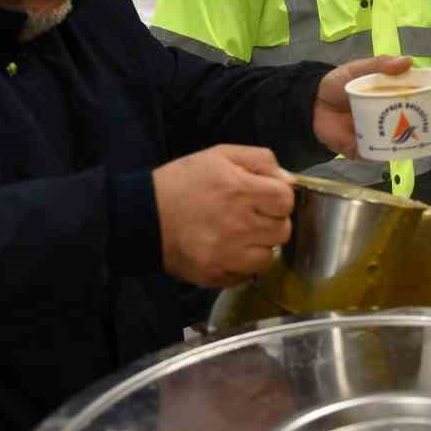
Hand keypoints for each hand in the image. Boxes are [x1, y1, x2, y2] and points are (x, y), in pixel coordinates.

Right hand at [153, 145, 294, 286]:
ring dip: (260, 246)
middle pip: (283, 231)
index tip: (266, 197)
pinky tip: (228, 251)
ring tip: (242, 235)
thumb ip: (260, 160)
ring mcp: (226, 254)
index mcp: (241, 190)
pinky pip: (246, 275)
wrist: (143, 214)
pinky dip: (242, 265)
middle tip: (253, 216)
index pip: (286, 200)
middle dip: (272, 221)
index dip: (279, 197)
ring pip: (268, 257)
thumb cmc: (184, 180)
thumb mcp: (220, 155)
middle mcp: (238, 225)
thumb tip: (287, 180)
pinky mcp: (214, 274)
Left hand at [311, 54, 413, 154]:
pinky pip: (377, 155)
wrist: (311, 104)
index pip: (416, 100)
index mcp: (391, 96)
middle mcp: (388, 118)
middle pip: (412, 124)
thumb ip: (381, 65)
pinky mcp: (364, 150)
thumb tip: (408, 61)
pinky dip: (383, 154)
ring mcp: (377, 136)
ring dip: (407, 141)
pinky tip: (390, 149)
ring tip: (414, 137)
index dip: (429, 101)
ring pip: (398, 142)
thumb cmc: (338, 84)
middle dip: (423, 125)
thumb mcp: (359, 69)